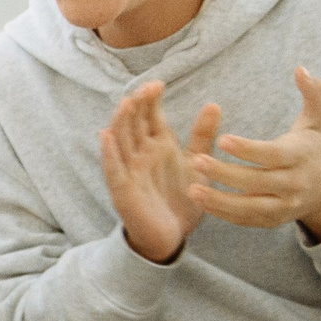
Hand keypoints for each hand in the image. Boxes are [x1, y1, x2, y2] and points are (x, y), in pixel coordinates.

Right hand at [98, 81, 218, 263]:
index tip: (158, 84)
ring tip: (126, 104)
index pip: (149, 116)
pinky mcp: (123, 190)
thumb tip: (213, 104)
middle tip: (145, 89)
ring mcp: (129, 171)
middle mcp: (140, 154)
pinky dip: (109, 153)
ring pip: (120, 141)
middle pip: (133, 124)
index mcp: (157, 145)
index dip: (150, 100)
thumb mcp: (197, 163)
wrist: (172, 236)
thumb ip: (202, 136)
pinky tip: (106, 136)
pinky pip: (114, 169)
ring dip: (120, 122)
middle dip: (136, 106)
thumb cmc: (180, 199)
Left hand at [189, 67, 320, 240]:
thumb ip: (313, 93)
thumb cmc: (314, 146)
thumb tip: (301, 69)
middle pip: (258, 182)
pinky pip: (246, 220)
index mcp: (301, 157)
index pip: (273, 155)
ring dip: (220, 201)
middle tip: (196, 161)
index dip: (248, 149)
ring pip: (251, 208)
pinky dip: (223, 213)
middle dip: (226, 173)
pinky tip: (200, 201)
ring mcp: (284, 206)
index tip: (221, 139)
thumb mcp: (319, 119)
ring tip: (191, 189)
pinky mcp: (273, 221)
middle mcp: (294, 184)